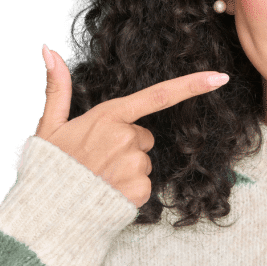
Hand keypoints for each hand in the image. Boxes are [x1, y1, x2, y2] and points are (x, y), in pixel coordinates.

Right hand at [34, 45, 229, 207]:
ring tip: (98, 178)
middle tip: (97, 159)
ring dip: (126, 170)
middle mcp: (126, 137)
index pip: (158, 96)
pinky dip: (129, 191)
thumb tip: (49, 50)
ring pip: (143, 162)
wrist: (48, 215)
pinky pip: (144, 185)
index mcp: (108, 116)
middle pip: (144, 137)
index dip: (191, 85)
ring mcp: (134, 165)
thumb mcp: (50, 125)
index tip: (219, 77)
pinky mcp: (139, 190)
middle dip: (127, 146)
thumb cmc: (49, 169)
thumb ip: (57, 88)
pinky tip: (107, 193)